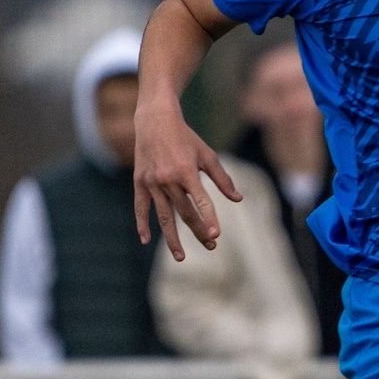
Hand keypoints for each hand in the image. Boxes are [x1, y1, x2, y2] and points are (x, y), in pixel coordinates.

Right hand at [133, 99, 240, 261]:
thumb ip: (222, 179)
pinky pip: (140, 207)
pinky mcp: (139, 182)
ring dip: (172, 238)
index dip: (209, 218)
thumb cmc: (186, 138)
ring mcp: (152, 182)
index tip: (216, 235)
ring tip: (180, 257)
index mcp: (186, 172)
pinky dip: (141, 224)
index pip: (200, 201)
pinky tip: (145, 240)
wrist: (154, 121)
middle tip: (211, 245)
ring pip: (164, 216)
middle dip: (198, 231)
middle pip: (185, 213)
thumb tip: (238, 199)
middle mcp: (168, 180)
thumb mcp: (207, 155)